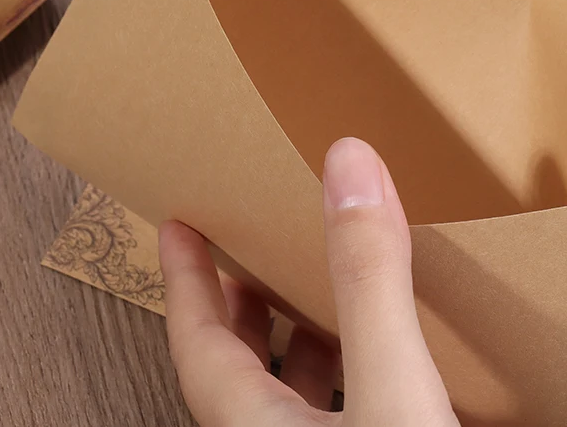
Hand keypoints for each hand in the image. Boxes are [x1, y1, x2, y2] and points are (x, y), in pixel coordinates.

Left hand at [158, 137, 459, 426]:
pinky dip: (354, 372)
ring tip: (318, 290)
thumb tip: (350, 166)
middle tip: (246, 251)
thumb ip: (368, 280)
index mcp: (256, 425)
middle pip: (236, 366)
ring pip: (289, 395)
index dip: (184, 277)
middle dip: (239, 303)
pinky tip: (390, 358)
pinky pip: (344, 411)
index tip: (176, 226)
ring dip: (297, 340)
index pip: (196, 339)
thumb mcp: (391, 386)